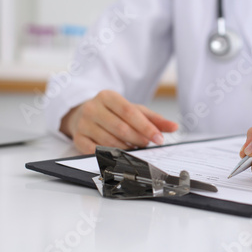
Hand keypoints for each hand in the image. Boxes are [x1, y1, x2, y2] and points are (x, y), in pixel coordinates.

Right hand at [60, 90, 178, 153]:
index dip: (146, 127)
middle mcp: (92, 108)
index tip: (159, 138)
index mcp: (107, 96)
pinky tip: (118, 154)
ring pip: (109, 141)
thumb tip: (174, 127)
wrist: (84, 113)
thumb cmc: (113, 112)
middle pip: (120, 128)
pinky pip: (95, 151)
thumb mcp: (134, 110)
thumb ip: (155, 119)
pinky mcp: (78, 138)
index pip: (129, 112)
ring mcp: (83, 124)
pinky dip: (110, 154)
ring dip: (126, 148)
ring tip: (134, 147)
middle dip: (138, 139)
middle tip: (147, 144)